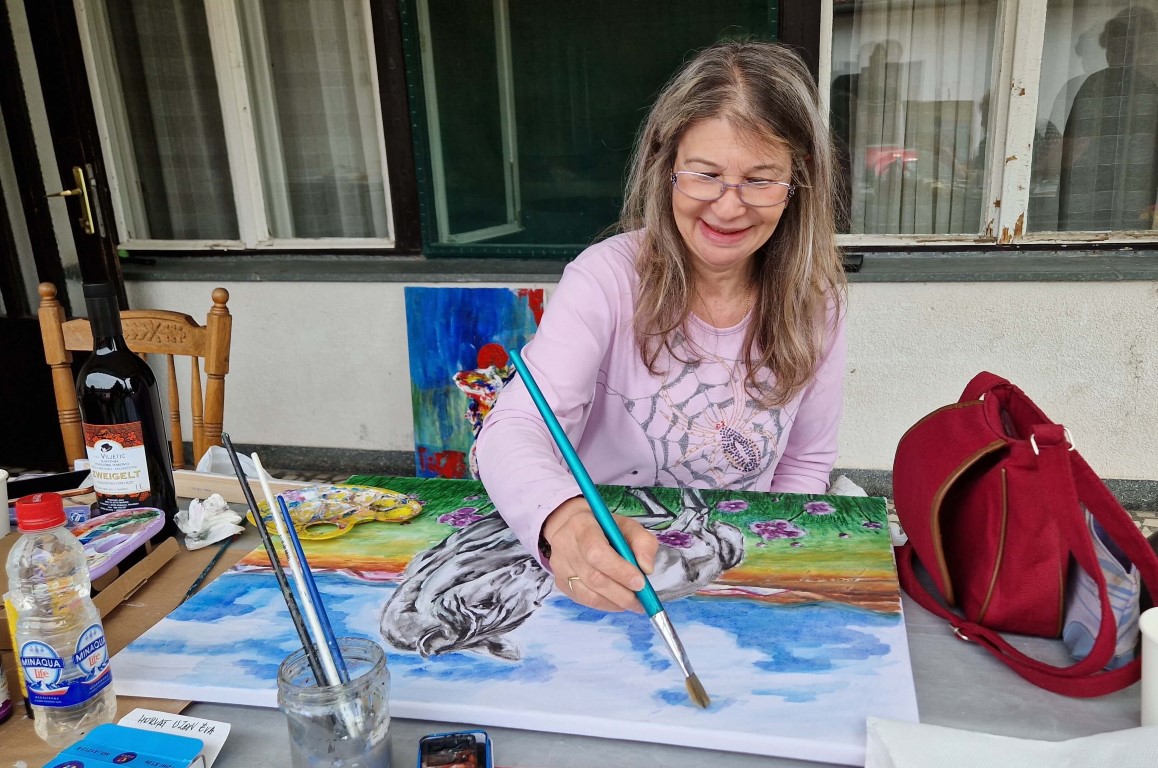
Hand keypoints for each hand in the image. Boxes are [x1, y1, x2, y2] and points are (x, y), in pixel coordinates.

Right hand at [542, 496, 657, 612]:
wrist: (573, 527)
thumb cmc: (604, 527)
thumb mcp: (628, 526)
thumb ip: (643, 543)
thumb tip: (646, 569)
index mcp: (581, 525)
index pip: (597, 552)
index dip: (619, 571)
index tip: (640, 582)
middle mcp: (565, 546)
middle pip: (593, 577)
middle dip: (621, 593)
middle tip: (642, 599)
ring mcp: (560, 567)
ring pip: (588, 594)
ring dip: (616, 602)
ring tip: (634, 603)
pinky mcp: (560, 583)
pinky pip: (585, 601)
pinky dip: (606, 605)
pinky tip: (619, 602)